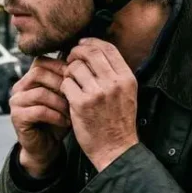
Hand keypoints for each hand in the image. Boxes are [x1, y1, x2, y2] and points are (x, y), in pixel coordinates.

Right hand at [9, 57, 70, 177]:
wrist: (46, 147)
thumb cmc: (58, 119)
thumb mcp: (65, 97)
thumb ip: (68, 81)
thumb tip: (84, 61)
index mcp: (29, 78)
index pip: (42, 61)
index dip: (61, 67)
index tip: (79, 78)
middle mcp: (19, 87)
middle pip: (38, 72)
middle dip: (61, 83)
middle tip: (77, 94)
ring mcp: (16, 102)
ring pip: (40, 92)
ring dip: (60, 102)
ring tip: (72, 111)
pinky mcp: (17, 117)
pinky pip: (39, 111)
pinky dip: (55, 116)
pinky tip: (65, 122)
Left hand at [62, 39, 139, 171]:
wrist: (115, 150)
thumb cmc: (118, 123)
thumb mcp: (127, 94)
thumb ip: (115, 74)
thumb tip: (96, 51)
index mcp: (127, 79)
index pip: (108, 48)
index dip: (92, 42)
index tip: (82, 44)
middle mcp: (114, 83)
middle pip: (90, 52)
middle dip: (76, 52)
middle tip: (70, 58)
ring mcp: (97, 93)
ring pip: (75, 67)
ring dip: (69, 71)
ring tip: (70, 81)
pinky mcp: (81, 104)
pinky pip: (66, 83)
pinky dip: (64, 86)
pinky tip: (68, 94)